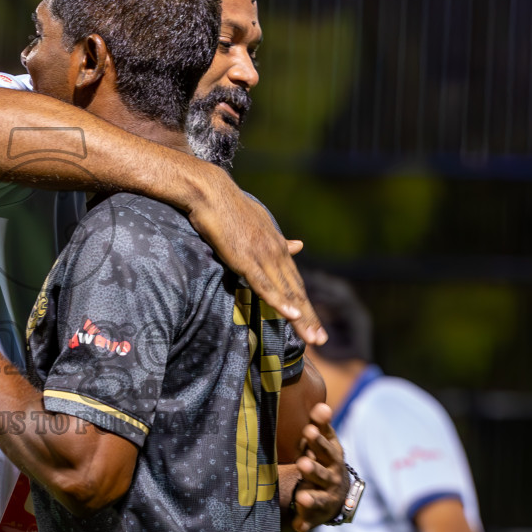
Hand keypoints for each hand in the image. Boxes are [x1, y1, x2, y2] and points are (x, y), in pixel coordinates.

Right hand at [184, 164, 326, 344]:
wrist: (211, 191)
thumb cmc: (230, 207)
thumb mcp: (261, 223)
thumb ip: (279, 239)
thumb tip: (298, 245)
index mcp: (277, 247)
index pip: (294, 282)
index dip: (305, 305)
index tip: (314, 325)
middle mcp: (275, 252)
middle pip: (295, 291)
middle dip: (309, 317)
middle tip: (320, 341)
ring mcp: (262, 256)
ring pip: (285, 292)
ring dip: (300, 316)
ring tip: (312, 338)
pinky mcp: (245, 258)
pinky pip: (264, 284)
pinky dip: (279, 300)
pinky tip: (291, 314)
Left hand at [291, 401, 346, 531]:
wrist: (337, 494)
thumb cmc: (324, 460)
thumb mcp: (323, 443)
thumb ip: (320, 425)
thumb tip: (321, 405)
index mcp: (333, 458)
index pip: (328, 448)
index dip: (319, 440)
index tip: (308, 430)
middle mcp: (332, 479)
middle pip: (323, 474)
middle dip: (314, 469)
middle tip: (302, 463)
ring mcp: (326, 498)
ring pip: (319, 499)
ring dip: (311, 498)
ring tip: (302, 497)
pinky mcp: (316, 515)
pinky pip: (310, 520)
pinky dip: (305, 523)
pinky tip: (298, 526)